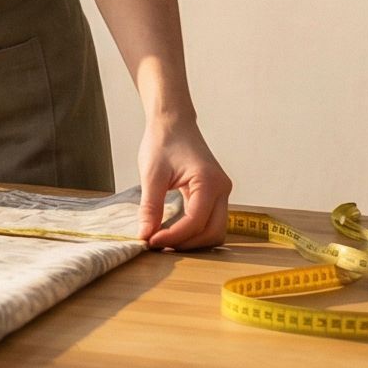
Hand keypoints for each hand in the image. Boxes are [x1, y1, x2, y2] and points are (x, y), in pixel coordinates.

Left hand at [138, 121, 231, 248]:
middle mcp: (222, 189)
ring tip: (164, 240)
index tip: (150, 241)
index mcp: (209, 182)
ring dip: (192, 241)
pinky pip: (210, 222)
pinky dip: (194, 232)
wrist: (173, 123)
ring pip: (214, 231)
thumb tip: (145, 235)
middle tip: (157, 245)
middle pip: (212, 232)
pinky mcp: (215, 195)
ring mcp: (221, 192)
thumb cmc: (163, 141)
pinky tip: (172, 232)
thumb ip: (150, 207)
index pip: (195, 222)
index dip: (173, 237)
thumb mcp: (151, 175)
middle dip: (186, 244)